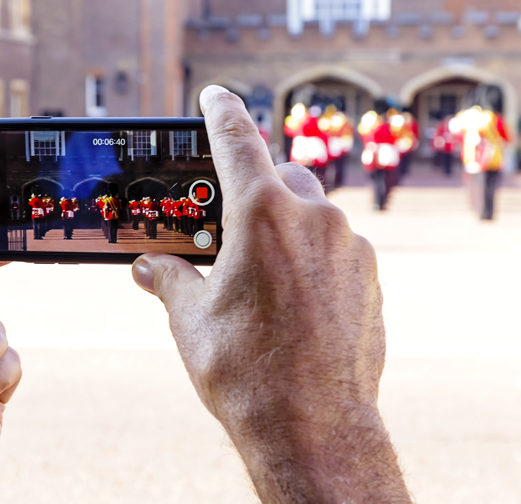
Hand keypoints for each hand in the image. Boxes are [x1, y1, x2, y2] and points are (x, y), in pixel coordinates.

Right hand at [132, 86, 409, 502]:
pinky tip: (297, 304)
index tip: (216, 94)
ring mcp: (350, 247)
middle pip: (282, 177)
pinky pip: (338, 250)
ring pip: (314, 215)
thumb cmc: (247, 370)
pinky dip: (315, 261)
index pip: (237, 140)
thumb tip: (149, 269)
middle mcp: (314, 219)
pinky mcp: (371, 277)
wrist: (313, 427)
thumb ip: (169, 280)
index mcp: (262, 214)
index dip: (221, 111)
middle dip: (258, 192)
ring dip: (289, 231)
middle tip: (233, 232)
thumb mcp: (191, 320)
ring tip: (264, 283)